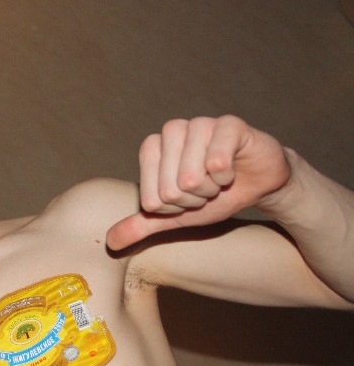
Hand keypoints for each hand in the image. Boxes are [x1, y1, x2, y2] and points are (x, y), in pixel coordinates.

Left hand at [106, 115, 290, 249]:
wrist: (255, 185)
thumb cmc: (212, 195)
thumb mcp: (175, 216)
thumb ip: (142, 225)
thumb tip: (111, 242)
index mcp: (151, 148)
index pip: (151, 198)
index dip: (173, 208)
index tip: (187, 198)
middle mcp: (171, 131)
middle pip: (170, 189)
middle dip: (193, 199)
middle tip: (206, 189)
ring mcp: (199, 123)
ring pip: (192, 176)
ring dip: (210, 189)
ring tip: (219, 180)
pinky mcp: (228, 124)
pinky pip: (217, 162)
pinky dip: (227, 177)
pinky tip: (233, 169)